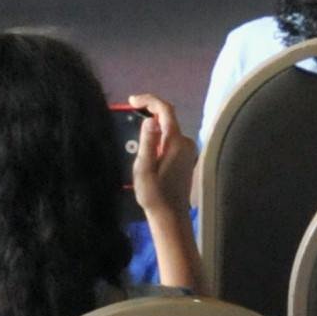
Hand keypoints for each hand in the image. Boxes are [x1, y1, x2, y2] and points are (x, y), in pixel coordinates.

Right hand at [124, 95, 195, 215]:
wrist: (170, 215)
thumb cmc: (154, 194)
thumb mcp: (144, 169)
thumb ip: (148, 143)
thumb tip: (150, 121)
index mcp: (176, 142)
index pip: (165, 110)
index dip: (149, 100)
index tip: (132, 100)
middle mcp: (185, 142)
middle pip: (168, 118)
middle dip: (149, 112)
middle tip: (129, 114)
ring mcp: (188, 150)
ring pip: (168, 129)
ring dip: (153, 127)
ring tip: (133, 132)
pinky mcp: (186, 157)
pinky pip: (171, 139)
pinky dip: (158, 136)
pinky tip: (146, 147)